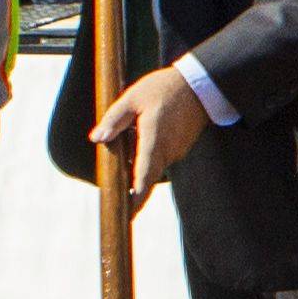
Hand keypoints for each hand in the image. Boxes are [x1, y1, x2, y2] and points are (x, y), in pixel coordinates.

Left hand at [92, 62, 208, 203]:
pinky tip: (145, 133)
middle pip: (147, 177)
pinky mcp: (182, 146)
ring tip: (132, 139)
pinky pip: (162, 157)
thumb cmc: (165, 88)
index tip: (128, 215)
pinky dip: (151, 154)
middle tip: (121, 196)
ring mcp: (177, 150)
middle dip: (134, 187)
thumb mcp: (133, 98)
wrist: (201, 84)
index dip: (136, 199)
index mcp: (154, 141)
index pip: (143, 178)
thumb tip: (97, 138)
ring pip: (154, 166)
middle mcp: (168, 151)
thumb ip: (114, 119)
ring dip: (140, 164)